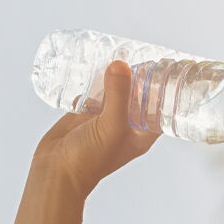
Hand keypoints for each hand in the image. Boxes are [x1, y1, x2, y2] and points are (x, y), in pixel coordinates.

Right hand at [31, 60, 161, 197]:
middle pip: (139, 96)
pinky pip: (95, 93)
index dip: (166, 89)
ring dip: (118, 76)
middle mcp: (127, 124)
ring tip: (121, 53)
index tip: (167, 67)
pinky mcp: (86, 114)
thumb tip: (122, 65)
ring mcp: (106, 118)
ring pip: (117, 92)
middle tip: (143, 54)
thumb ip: (118, 95)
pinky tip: (96, 64)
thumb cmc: (90, 158)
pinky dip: (96, 81)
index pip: (162, 108)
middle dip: (141, 77)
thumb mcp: (111, 126)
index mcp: (142, 133)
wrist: (55, 170)